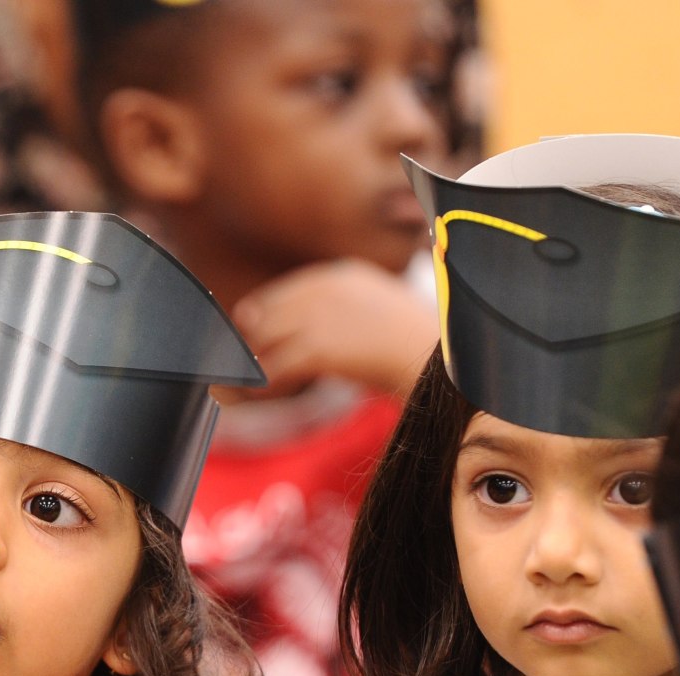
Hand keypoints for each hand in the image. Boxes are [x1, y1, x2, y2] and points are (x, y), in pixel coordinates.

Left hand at [227, 258, 438, 400]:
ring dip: (249, 363)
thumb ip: (341, 317)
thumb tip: (302, 341)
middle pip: (266, 314)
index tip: (248, 338)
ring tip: (237, 383)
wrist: (444, 364)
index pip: (283, 294)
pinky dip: (261, 383)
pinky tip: (255, 395)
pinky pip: (275, 367)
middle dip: (249, 342)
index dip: (261, 318)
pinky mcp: (321, 348)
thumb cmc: (418, 348)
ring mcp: (323, 317)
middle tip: (235, 365)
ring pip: (264, 339)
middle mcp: (328, 290)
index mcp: (343, 276)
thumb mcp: (377, 316)